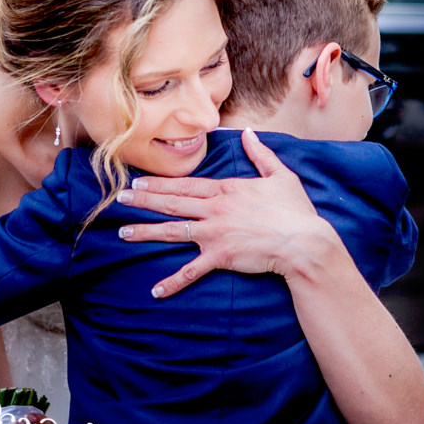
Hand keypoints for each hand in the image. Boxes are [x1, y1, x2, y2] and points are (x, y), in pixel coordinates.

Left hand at [117, 129, 330, 297]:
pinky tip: (156, 290)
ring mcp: (214, 233)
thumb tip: (249, 133)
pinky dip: (173, 281)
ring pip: (172, 231)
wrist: (304, 242)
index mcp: (225, 190)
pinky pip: (191, 271)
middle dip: (143, 200)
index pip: (185, 184)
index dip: (159, 183)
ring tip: (123, 233)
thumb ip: (261, 153)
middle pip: (171, 203)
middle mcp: (214, 210)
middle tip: (120, 199)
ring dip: (146, 232)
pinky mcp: (219, 257)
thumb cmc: (295, 210)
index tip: (138, 181)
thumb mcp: (280, 175)